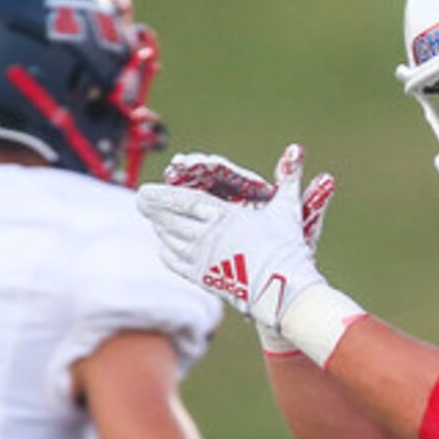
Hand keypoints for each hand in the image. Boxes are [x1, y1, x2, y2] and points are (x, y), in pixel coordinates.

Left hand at [137, 146, 343, 353]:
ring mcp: (203, 258)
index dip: (161, 194)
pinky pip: (174, 261)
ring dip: (159, 228)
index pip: (182, 201)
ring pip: (168, 239)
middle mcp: (207, 235)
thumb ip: (288, 178)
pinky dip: (166, 251)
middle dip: (151, 208)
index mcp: (223, 215)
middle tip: (142, 200)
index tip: (146, 190)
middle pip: (168, 219)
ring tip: (155, 220)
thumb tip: (296, 148)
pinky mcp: (203, 277)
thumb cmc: (288, 248)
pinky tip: (165, 245)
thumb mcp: (287, 209)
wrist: (285, 290)